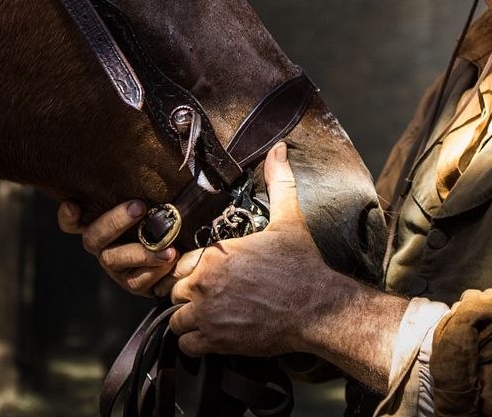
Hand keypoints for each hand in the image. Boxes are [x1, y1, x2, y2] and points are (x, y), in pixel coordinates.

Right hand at [57, 199, 178, 296]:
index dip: (68, 216)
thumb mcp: (154, 201)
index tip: (73, 204)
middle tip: (139, 207)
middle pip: (93, 238)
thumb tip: (146, 156)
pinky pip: (137, 281)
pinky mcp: (132, 283)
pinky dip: (155, 271)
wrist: (185, 253)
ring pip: (115, 260)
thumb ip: (144, 189)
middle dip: (115, 221)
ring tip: (168, 249)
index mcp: (100, 224)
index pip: (72, 222)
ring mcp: (115, 266)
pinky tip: (173, 261)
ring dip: (142, 253)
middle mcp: (102, 246)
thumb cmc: (165, 218)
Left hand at [169, 142, 333, 356]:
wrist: (317, 306)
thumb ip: (278, 182)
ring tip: (211, 317)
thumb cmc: (302, 264)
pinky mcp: (216, 339)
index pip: (180, 263)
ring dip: (189, 319)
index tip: (210, 277)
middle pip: (174, 291)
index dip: (192, 271)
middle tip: (211, 298)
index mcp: (217, 253)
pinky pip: (186, 343)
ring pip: (175, 319)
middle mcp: (205, 282)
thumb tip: (279, 149)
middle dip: (189, 296)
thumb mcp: (289, 219)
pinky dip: (195, 342)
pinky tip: (214, 334)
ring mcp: (208, 312)